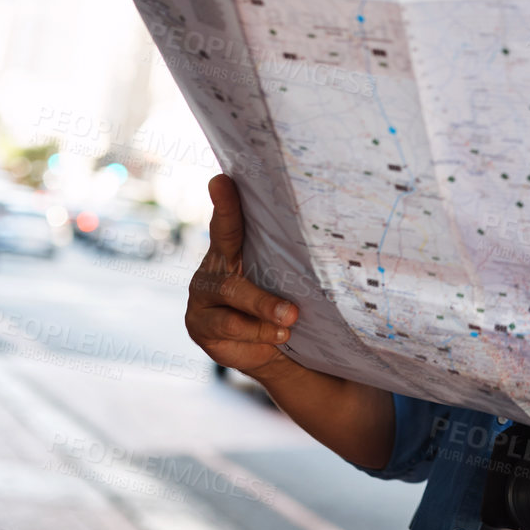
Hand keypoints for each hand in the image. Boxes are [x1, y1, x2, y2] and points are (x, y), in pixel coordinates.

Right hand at [185, 174, 302, 380]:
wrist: (271, 350)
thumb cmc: (283, 303)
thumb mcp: (289, 280)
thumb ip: (291, 261)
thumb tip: (330, 244)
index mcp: (233, 248)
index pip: (229, 223)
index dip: (226, 202)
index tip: (222, 180)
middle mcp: (213, 267)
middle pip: (227, 262)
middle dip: (259, 285)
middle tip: (291, 307)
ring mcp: (202, 296)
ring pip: (231, 294)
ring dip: (264, 308)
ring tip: (290, 320)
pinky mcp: (199, 325)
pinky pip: (227, 327)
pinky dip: (256, 332)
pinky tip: (277, 337)